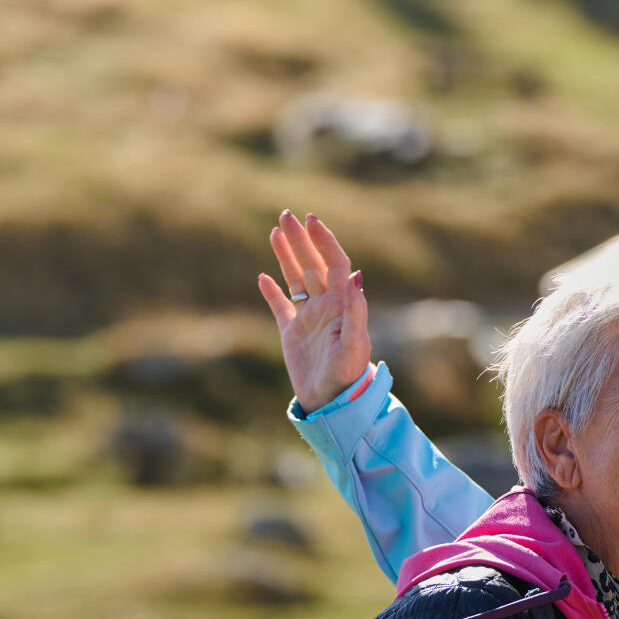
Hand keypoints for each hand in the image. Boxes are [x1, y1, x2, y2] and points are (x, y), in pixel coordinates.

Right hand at [257, 210, 371, 413]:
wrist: (332, 402)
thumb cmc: (348, 376)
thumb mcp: (354, 346)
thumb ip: (355, 313)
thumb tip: (356, 278)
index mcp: (341, 304)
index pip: (334, 263)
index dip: (324, 241)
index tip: (312, 221)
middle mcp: (325, 306)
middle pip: (312, 264)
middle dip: (301, 239)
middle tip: (287, 215)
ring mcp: (307, 318)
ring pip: (295, 278)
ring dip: (286, 255)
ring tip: (275, 231)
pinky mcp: (291, 333)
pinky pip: (280, 306)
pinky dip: (271, 291)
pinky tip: (262, 277)